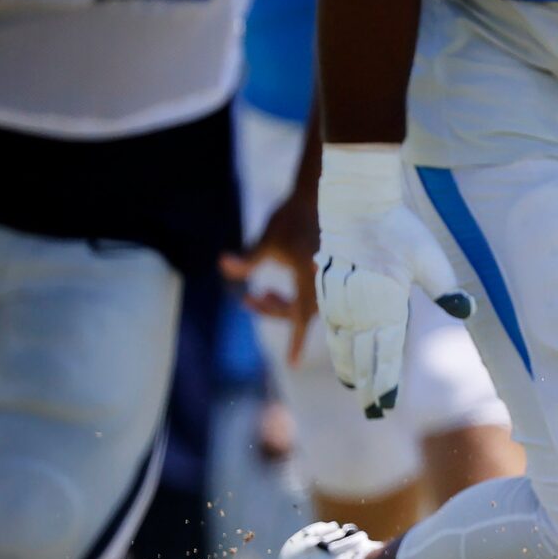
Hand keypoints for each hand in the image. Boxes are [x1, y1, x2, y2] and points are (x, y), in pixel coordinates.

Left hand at [223, 181, 320, 366]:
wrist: (322, 194)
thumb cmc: (292, 216)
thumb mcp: (266, 239)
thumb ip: (248, 259)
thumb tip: (223, 265)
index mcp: (311, 277)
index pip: (301, 318)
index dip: (297, 342)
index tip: (292, 364)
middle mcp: (325, 280)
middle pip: (300, 312)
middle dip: (273, 312)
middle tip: (249, 300)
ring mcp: (332, 276)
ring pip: (308, 305)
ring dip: (285, 306)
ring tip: (263, 293)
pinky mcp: (334, 271)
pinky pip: (316, 295)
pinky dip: (297, 297)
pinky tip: (280, 287)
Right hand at [315, 145, 474, 418]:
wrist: (356, 204)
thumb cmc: (398, 230)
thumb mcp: (429, 258)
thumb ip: (445, 288)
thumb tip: (465, 310)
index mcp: (384, 305)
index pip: (385, 354)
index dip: (385, 382)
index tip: (387, 406)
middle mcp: (358, 309)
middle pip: (362, 357)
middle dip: (368, 386)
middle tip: (373, 413)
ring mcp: (340, 301)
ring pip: (343, 346)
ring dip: (350, 370)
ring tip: (356, 392)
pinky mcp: (328, 290)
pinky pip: (330, 328)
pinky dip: (336, 347)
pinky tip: (340, 358)